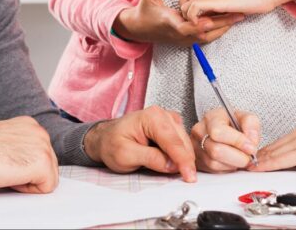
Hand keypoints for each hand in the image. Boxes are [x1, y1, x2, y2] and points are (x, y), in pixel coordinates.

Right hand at [0, 116, 58, 192]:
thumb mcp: (3, 141)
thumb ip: (19, 146)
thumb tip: (24, 161)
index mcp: (30, 125)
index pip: (40, 154)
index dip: (23, 166)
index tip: (5, 161)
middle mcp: (41, 132)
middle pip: (49, 166)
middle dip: (29, 174)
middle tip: (4, 168)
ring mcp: (44, 146)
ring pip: (48, 177)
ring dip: (28, 181)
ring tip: (6, 171)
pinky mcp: (43, 164)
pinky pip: (46, 188)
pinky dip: (28, 189)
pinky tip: (10, 177)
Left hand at [82, 106, 196, 181]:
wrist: (106, 138)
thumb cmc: (112, 144)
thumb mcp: (125, 155)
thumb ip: (150, 158)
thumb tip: (172, 165)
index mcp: (151, 117)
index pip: (173, 142)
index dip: (183, 161)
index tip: (190, 177)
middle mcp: (163, 115)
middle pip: (182, 142)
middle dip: (185, 162)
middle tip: (185, 179)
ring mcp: (168, 120)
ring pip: (185, 143)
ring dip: (184, 159)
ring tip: (175, 171)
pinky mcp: (171, 128)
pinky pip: (182, 143)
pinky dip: (182, 155)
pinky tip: (175, 164)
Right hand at [113, 0, 244, 45]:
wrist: (139, 28)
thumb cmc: (145, 10)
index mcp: (171, 24)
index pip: (188, 27)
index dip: (201, 24)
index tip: (213, 18)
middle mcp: (179, 35)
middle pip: (205, 33)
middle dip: (223, 24)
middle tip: (239, 15)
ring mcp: (184, 40)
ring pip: (208, 37)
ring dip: (224, 28)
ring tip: (239, 17)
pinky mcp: (188, 41)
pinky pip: (206, 38)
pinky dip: (218, 31)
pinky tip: (228, 21)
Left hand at [178, 0, 294, 25]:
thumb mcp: (230, 2)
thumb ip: (218, 8)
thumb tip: (209, 21)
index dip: (190, 10)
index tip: (199, 20)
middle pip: (182, 1)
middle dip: (187, 16)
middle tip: (201, 27)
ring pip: (184, 8)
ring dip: (192, 21)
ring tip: (207, 28)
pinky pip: (191, 12)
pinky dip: (195, 22)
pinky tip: (208, 26)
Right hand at [191, 107, 259, 172]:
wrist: (226, 132)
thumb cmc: (235, 124)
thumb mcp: (246, 118)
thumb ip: (251, 125)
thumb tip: (251, 141)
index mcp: (211, 117)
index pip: (218, 132)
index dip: (237, 141)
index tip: (251, 148)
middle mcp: (199, 132)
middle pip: (216, 150)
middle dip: (238, 157)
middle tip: (249, 157)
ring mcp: (196, 148)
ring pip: (214, 164)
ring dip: (233, 164)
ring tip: (240, 158)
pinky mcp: (198, 162)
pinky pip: (213, 171)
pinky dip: (227, 169)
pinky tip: (232, 161)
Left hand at [251, 122, 295, 175]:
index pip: (281, 142)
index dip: (266, 153)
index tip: (255, 161)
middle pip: (274, 146)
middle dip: (259, 157)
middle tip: (243, 165)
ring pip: (275, 152)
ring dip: (260, 161)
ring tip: (246, 169)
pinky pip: (282, 159)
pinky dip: (268, 165)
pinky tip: (259, 169)